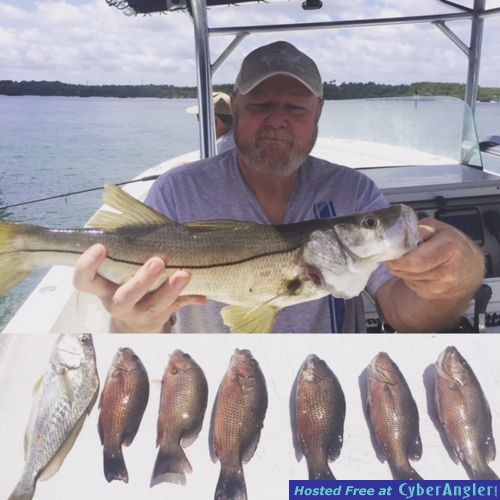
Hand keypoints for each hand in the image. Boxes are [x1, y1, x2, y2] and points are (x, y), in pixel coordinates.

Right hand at [73, 244, 206, 332]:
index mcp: (103, 288)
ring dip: (170, 289)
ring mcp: (139, 314)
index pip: (84, 280)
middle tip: (158, 262)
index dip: (87, 265)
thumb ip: (123, 250)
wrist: (136, 323)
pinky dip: (189, 299)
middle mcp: (118, 304)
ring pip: (153, 305)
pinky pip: (175, 309)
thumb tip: (128, 210)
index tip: (100, 247)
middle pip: (124, 297)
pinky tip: (201, 295)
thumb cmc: (125, 285)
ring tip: (184, 274)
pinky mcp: (159, 318)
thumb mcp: (118, 272)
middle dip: (141, 281)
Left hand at [385, 218, 484, 301]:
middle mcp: (447, 271)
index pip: (416, 261)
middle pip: (407, 271)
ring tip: (409, 260)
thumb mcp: (441, 229)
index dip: (399, 259)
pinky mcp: (433, 295)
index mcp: (449, 249)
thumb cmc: (454, 246)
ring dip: (401, 270)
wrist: (470, 270)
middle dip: (396, 263)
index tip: (391, 254)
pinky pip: (411, 284)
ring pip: (406, 278)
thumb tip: (407, 232)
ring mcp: (440, 286)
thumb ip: (423, 227)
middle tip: (393, 255)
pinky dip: (408, 276)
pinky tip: (417, 269)